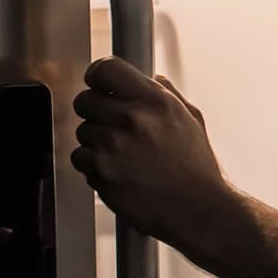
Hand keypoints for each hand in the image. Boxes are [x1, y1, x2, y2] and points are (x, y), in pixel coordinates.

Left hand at [71, 58, 235, 247]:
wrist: (196, 208)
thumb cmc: (197, 168)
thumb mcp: (192, 121)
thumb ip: (168, 95)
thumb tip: (153, 78)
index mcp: (156, 101)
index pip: (106, 69)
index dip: (98, 75)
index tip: (99, 84)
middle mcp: (133, 118)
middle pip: (85, 100)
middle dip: (96, 111)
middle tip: (113, 126)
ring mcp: (113, 145)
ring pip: (82, 131)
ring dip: (96, 141)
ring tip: (124, 154)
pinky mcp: (100, 171)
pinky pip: (80, 158)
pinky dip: (93, 165)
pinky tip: (118, 170)